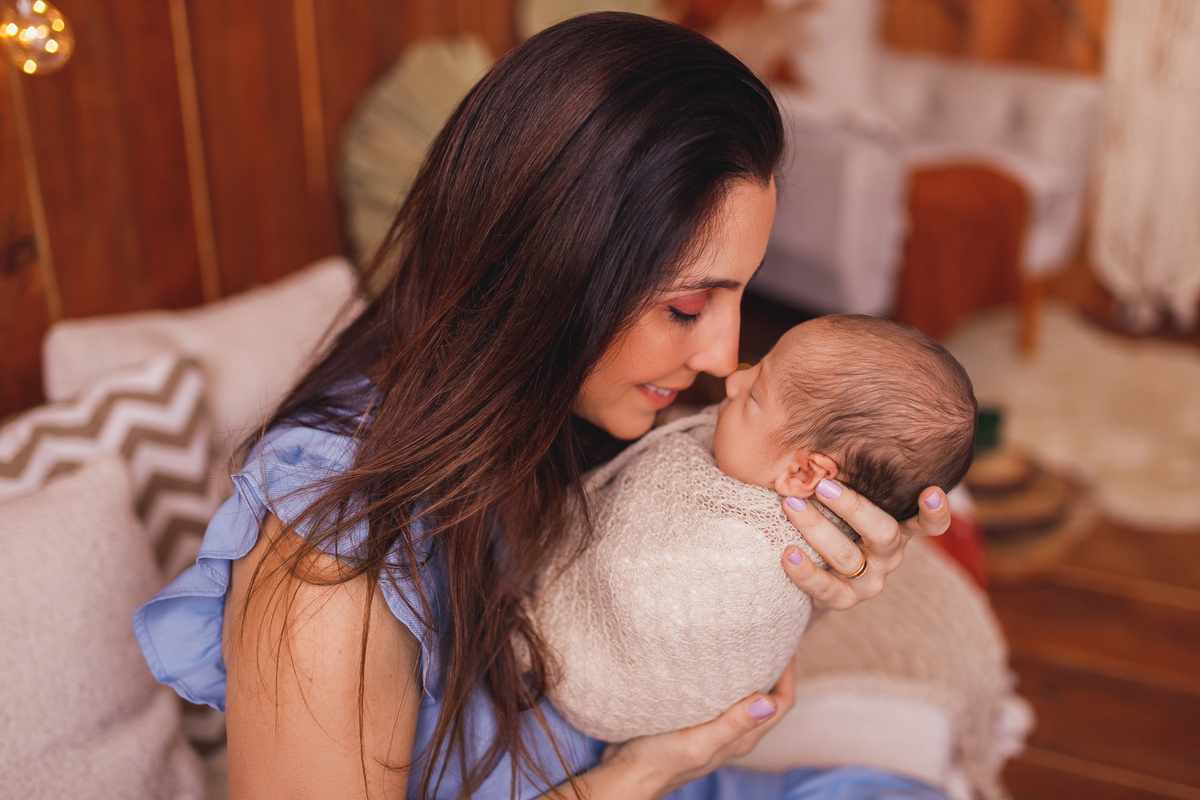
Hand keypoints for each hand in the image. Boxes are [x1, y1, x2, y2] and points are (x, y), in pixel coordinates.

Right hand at [591, 659, 794, 799]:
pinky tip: (713, 663)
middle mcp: (735, 734)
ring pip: (745, 697)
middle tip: (769, 636)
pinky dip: (726, 679)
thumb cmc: (661, 761)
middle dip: (774, 668)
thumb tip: (767, 702)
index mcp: (743, 739)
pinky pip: (722, 697)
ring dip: (751, 673)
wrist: (628, 774)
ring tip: (745, 643)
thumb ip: (733, 723)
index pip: (781, 703)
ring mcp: (716, 729)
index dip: (788, 674)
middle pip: (768, 698)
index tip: (785, 643)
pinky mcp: (697, 723)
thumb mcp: (699, 741)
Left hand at [779, 481, 949, 610]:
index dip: (936, 511)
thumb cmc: (833, 520)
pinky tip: (787, 553)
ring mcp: (869, 581)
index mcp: (899, 526)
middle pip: (882, 532)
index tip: (931, 491)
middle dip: (852, 506)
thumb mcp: (846, 501)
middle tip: (823, 485)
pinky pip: (824, 587)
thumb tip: (821, 431)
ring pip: (846, 555)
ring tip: (791, 505)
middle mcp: (889, 554)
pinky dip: (804, 570)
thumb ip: (847, 475)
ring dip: (816, 528)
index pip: (930, 523)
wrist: (815, 572)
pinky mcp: (843, 599)